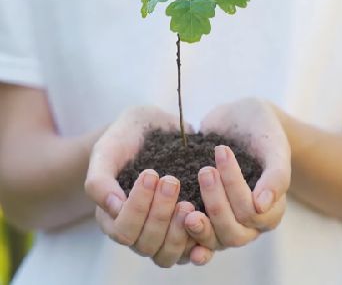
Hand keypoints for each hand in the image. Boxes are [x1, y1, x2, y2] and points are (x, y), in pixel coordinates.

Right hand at [84, 106, 213, 266]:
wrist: (151, 126)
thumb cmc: (125, 138)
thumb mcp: (107, 150)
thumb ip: (99, 179)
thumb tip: (113, 209)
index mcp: (112, 215)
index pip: (123, 230)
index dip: (137, 207)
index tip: (150, 173)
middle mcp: (136, 229)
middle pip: (146, 244)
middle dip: (160, 214)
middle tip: (171, 181)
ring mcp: (161, 231)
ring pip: (168, 254)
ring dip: (178, 230)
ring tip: (188, 203)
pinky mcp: (183, 227)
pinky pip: (191, 248)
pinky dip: (198, 239)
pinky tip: (204, 218)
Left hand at [184, 98, 290, 249]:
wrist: (241, 117)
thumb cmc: (262, 128)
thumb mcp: (274, 145)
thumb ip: (276, 175)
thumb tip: (261, 206)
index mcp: (272, 209)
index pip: (252, 213)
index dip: (235, 187)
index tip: (221, 151)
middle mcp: (251, 222)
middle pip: (233, 233)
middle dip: (216, 205)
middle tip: (205, 171)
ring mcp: (228, 221)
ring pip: (215, 240)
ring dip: (200, 224)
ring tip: (184, 204)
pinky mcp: (207, 215)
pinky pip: (198, 237)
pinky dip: (187, 235)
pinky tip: (177, 223)